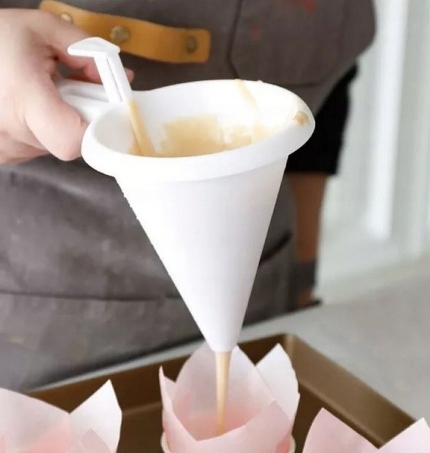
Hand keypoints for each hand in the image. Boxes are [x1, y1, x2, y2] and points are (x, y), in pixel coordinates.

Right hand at [0, 9, 101, 164]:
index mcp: (22, 99)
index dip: (93, 130)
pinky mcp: (2, 155)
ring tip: (41, 95)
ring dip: (59, 122)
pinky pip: (37, 148)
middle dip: (79, 117)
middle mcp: (12, 132)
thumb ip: (87, 52)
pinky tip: (28, 107)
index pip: (72, 140)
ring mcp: (6, 149)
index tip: (100, 110)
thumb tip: (122, 79)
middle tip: (69, 91)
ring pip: (54, 146)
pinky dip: (42, 129)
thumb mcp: (42, 29)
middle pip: (69, 142)